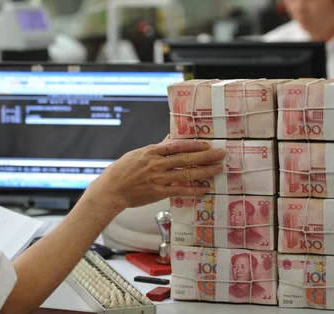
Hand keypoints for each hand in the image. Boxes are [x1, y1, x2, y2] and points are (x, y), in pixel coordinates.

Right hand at [87, 139, 225, 212]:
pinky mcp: (159, 192)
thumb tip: (170, 140)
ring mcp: (159, 179)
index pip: (177, 145)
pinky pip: (181, 190)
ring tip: (218, 169)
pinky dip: (194, 189)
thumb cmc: (122, 170)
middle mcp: (157, 164)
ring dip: (205, 171)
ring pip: (186, 174)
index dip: (194, 145)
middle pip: (186, 159)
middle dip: (206, 156)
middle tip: (221, 154)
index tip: (207, 144)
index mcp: (151, 151)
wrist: (112, 189)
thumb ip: (156, 149)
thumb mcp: (138, 154)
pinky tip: (205, 188)